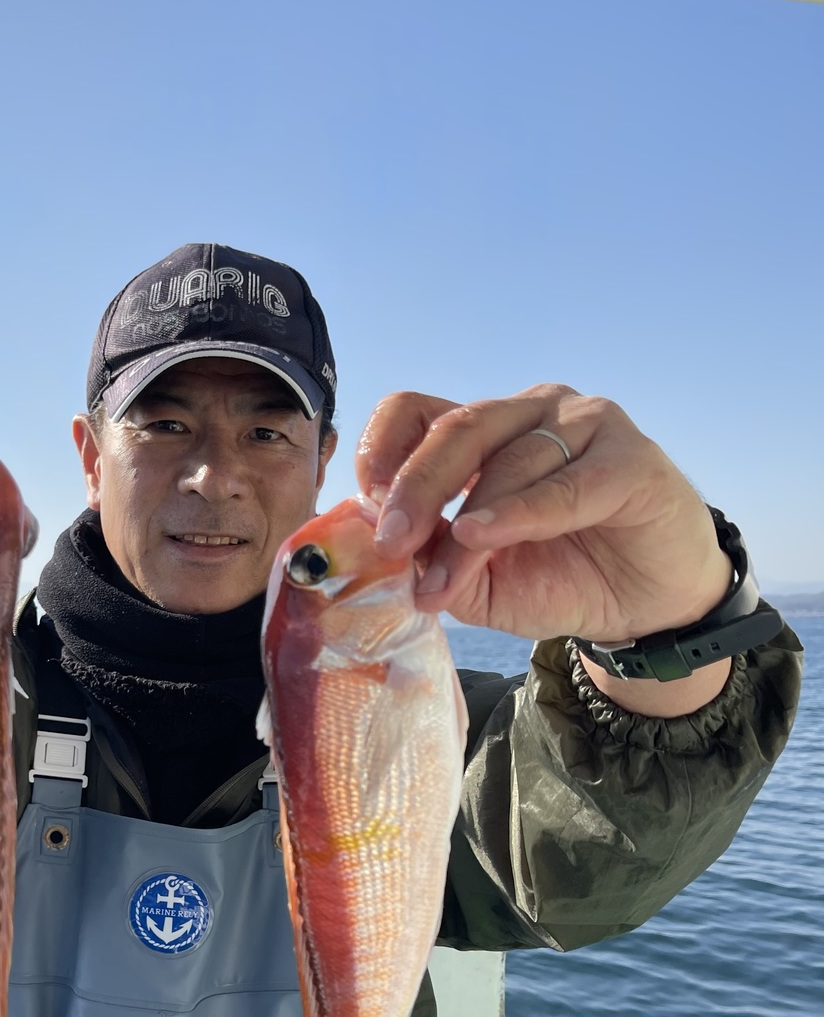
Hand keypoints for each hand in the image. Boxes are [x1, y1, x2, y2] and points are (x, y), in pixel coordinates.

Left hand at [355, 385, 734, 716]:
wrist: (650, 605)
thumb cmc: (565, 578)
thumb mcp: (481, 582)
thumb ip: (435, 562)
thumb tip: (384, 555)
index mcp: (484, 434)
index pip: (415, 411)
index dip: (382, 450)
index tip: (366, 506)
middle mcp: (528, 414)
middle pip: (456, 428)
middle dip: (414, 489)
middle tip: (390, 544)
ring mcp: (583, 426)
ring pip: (506, 461)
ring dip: (466, 529)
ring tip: (441, 582)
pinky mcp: (629, 459)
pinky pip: (565, 483)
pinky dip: (519, 512)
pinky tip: (486, 535)